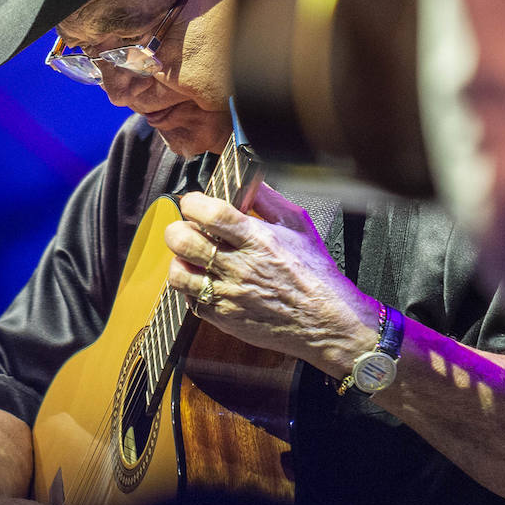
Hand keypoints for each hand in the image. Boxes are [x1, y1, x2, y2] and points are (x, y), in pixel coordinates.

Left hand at [163, 184, 379, 368]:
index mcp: (257, 239)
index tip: (194, 203)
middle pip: (183, 241)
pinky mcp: (223, 318)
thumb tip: (247, 181)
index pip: (209, 213)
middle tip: (188, 229)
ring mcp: (228, 295)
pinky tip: (206, 280)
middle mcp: (238, 267)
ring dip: (180, 260)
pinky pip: (190, 300)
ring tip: (193, 257)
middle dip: (178, 228)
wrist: (326, 322)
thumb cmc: (316, 275)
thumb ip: (268, 199)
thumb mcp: (298, 226)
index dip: (193, 203)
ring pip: (178, 274)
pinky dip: (192, 288)